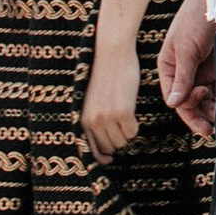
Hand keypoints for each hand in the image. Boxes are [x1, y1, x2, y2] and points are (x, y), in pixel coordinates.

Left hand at [81, 34, 142, 158]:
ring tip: (125, 116)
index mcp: (81, 119)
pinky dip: (134, 126)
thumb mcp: (91, 102)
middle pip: (109, 146)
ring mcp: (108, 117)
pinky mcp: (123, 111)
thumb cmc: (103, 76)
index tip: (109, 160)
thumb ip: (94, 120)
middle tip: (121, 126)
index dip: (101, 157)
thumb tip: (106, 146)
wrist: (111, 54)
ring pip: (122, 140)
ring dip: (126, 132)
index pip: (90, 149)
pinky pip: (132, 131)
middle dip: (116, 140)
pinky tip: (131, 112)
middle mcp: (92, 121)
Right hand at [159, 0, 215, 136]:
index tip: (202, 113)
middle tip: (213, 128)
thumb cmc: (196, 19)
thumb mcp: (187, 49)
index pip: (175, 96)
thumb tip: (174, 104)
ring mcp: (201, 70)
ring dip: (212, 109)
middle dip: (200, 114)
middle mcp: (183, 71)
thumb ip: (182, 77)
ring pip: (205, 97)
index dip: (187, 108)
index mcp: (169, 67)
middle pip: (190, 101)